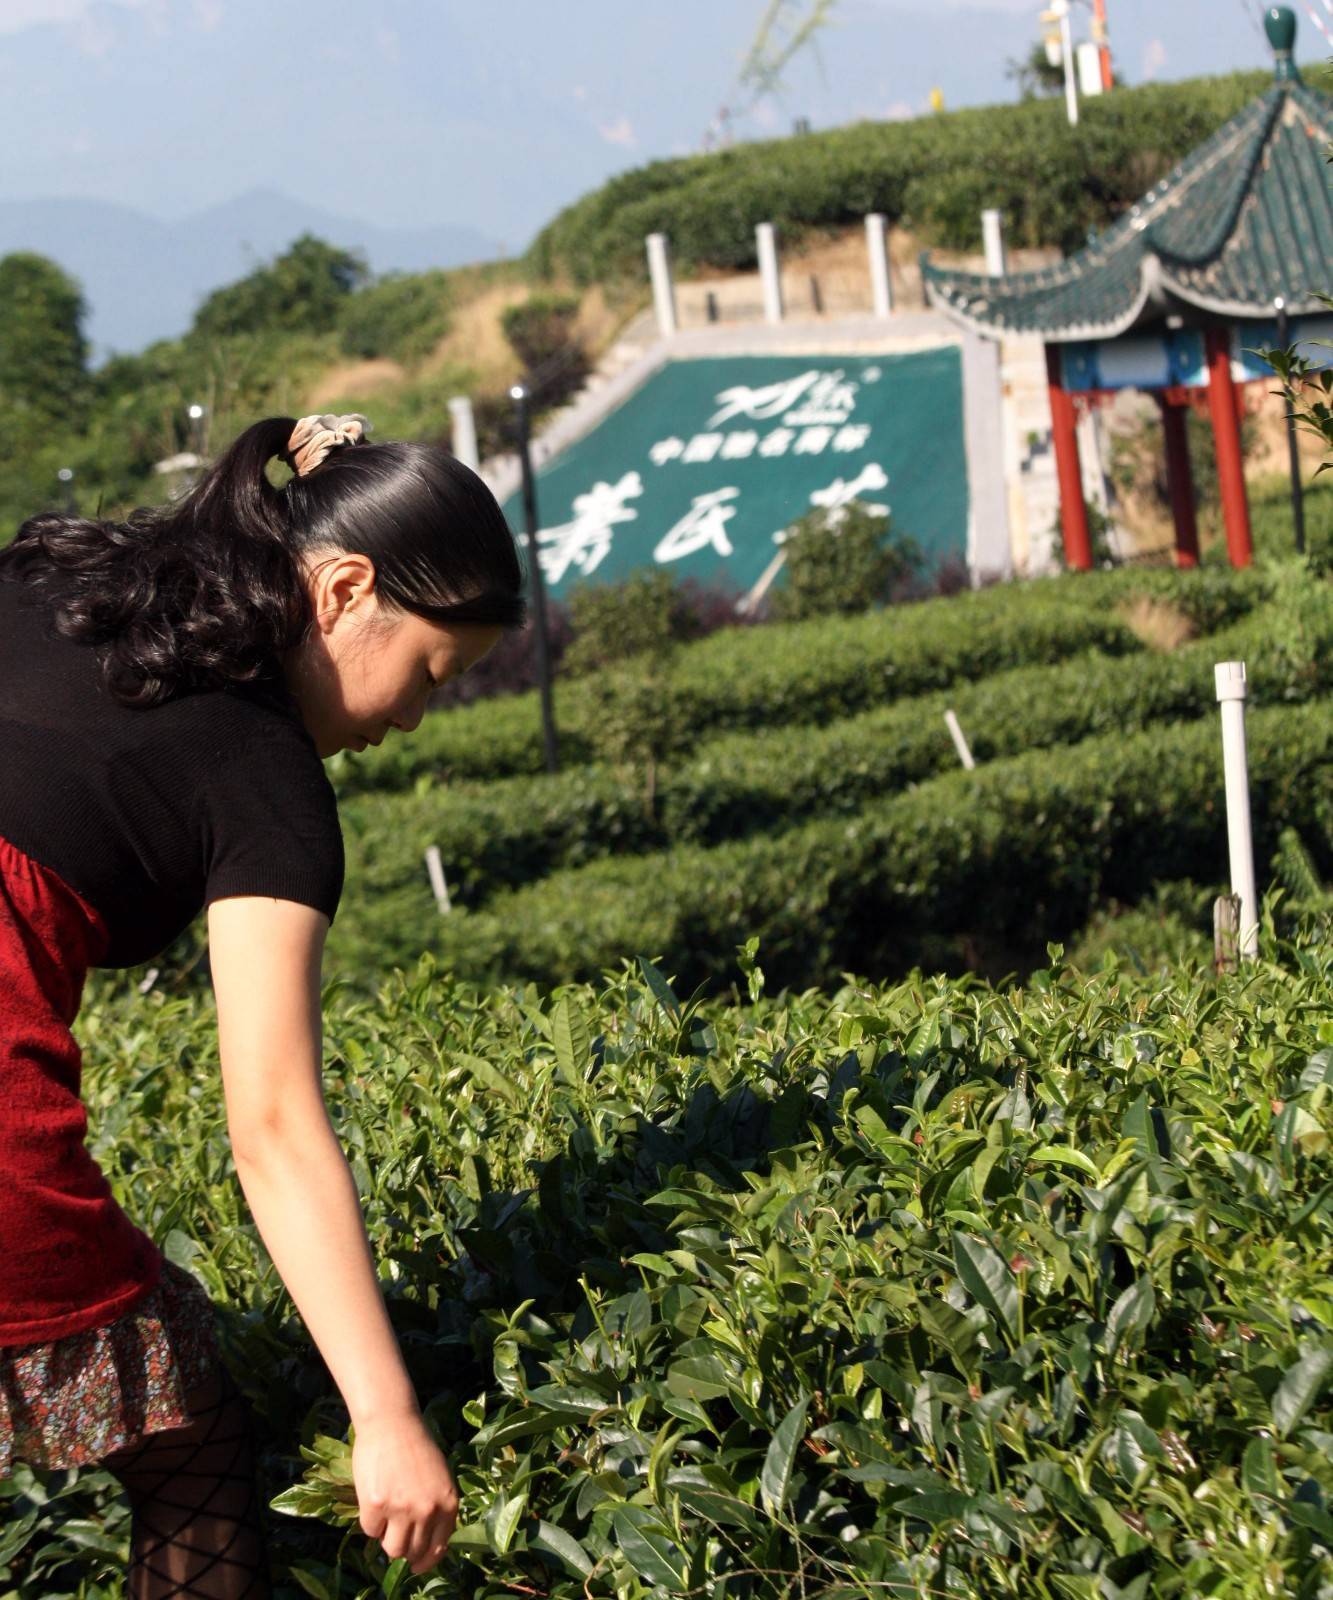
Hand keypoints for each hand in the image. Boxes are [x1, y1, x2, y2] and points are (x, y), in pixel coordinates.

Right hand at [353, 1411, 460, 1575]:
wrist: (392, 1421)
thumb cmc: (415, 1446)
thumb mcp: (439, 1478)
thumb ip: (437, 1508)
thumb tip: (425, 1544)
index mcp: (448, 1503)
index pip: (439, 1548)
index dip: (426, 1560)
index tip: (417, 1565)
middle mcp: (428, 1510)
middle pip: (413, 1551)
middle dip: (404, 1547)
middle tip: (395, 1532)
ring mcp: (402, 1509)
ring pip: (392, 1549)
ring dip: (386, 1537)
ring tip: (386, 1514)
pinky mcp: (377, 1505)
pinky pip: (370, 1530)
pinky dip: (370, 1520)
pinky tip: (374, 1496)